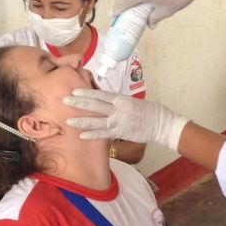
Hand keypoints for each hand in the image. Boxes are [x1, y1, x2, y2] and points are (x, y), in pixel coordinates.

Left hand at [65, 88, 188, 151]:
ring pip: (97, 120)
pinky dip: (93, 134)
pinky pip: (105, 134)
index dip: (85, 92)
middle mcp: (118, 108)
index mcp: (120, 99)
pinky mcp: (122, 132)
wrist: (162, 123)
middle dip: (79, 102)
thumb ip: (117, 102)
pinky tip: (82, 135)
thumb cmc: (148, 112)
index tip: (73, 90)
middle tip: (64, 100)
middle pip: (95, 104)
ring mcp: (120, 120)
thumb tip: (104, 102)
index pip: (100, 94)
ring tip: (68, 121)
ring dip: (82, 120)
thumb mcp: (132, 103)